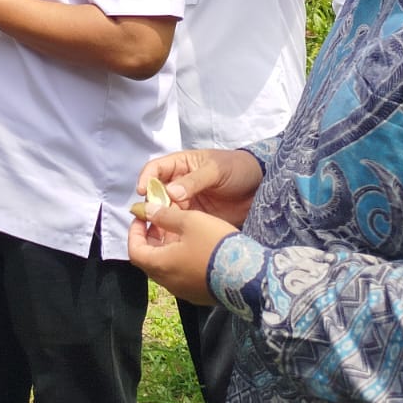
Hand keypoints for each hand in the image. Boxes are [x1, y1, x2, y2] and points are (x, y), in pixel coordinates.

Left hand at [127, 204, 237, 303]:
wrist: (249, 275)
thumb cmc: (215, 244)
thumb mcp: (190, 221)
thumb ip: (164, 216)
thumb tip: (146, 211)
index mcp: (161, 265)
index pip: (134, 250)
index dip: (134, 232)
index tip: (142, 217)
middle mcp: (168, 282)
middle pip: (149, 260)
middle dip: (150, 239)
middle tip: (159, 221)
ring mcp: (184, 291)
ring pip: (166, 268)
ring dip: (165, 249)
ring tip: (177, 230)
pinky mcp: (198, 294)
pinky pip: (181, 276)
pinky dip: (179, 260)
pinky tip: (193, 247)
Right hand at [135, 148, 262, 226]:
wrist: (260, 188)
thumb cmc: (237, 169)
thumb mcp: (216, 170)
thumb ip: (194, 181)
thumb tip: (171, 194)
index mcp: (181, 165)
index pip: (156, 169)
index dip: (146, 179)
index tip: (142, 192)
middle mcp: (179, 184)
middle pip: (156, 193)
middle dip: (151, 204)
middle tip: (149, 217)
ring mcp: (186, 202)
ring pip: (165, 211)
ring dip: (159, 219)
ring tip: (158, 230)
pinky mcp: (195, 218)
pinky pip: (178, 224)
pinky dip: (172, 230)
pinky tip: (171, 237)